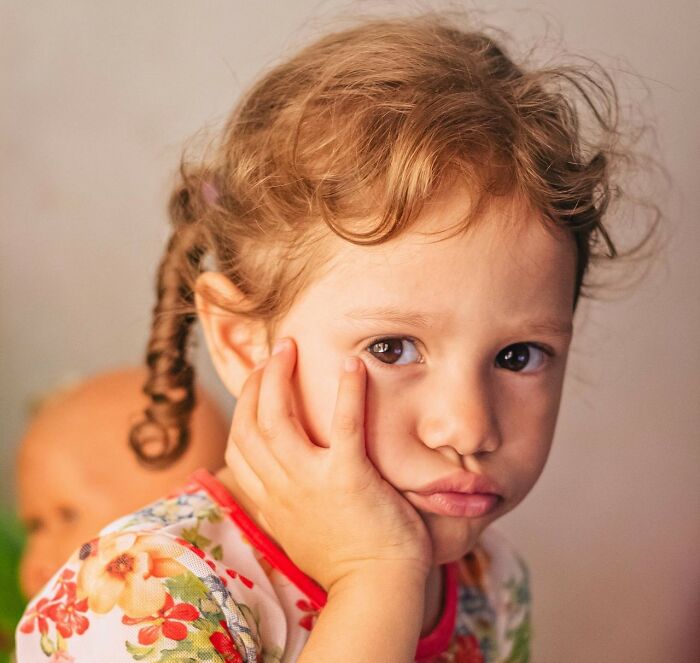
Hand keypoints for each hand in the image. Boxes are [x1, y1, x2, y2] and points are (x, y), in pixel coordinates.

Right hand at [225, 337, 431, 591]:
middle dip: (255, 383)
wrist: (376, 589)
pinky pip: (342, 424)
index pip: (238, 448)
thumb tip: (276, 481)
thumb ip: (283, 503)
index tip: (257, 386)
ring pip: (278, 418)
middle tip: (272, 354)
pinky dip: (347, 391)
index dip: (242, 409)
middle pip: (250, 425)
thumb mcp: (297, 533)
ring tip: (289, 347)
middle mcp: (280, 488)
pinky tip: (352, 364)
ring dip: (279, 376)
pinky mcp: (348, 476)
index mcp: (269, 501)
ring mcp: (310, 482)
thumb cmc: (345, 562)